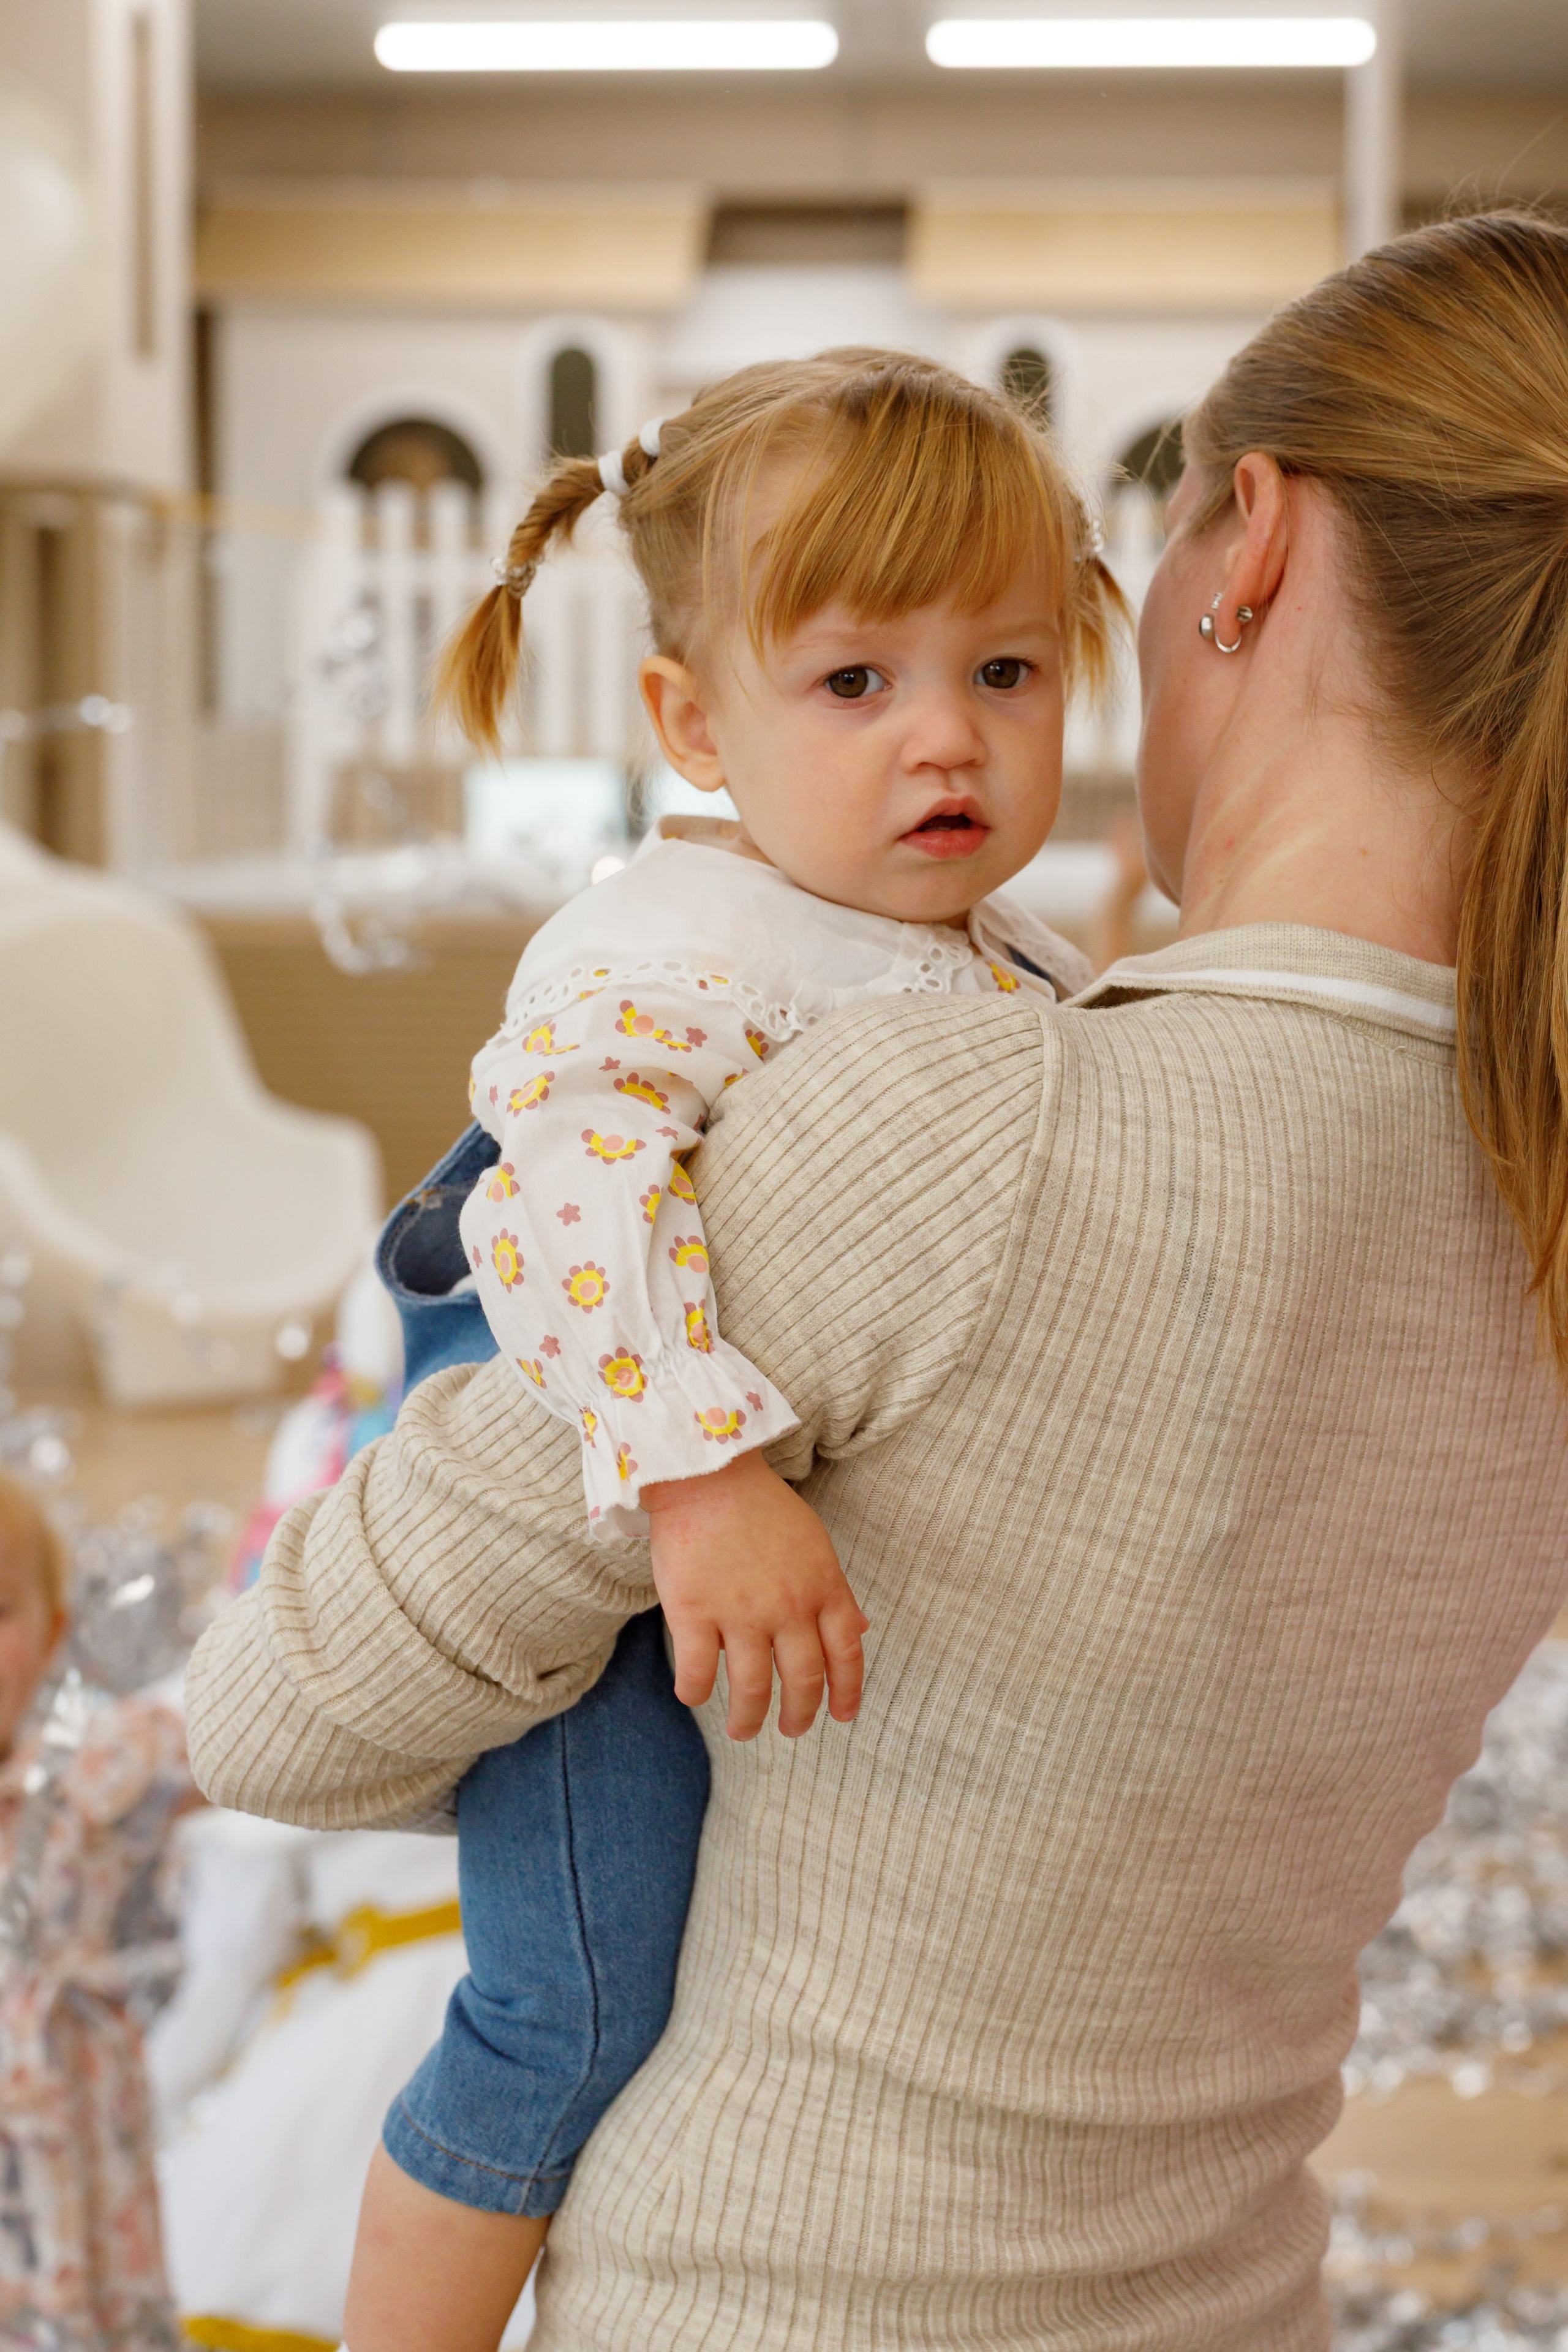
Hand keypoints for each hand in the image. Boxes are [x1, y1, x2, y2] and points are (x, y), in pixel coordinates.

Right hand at [643, 1452, 868, 1740]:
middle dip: (800, 1716)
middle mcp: (788, 1607)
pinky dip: (696, 1693)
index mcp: (823, 1588)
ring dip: (749, 1719)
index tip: (842, 1717)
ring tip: (743, 1730)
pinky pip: (698, 1673)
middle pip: (803, 1681)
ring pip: (752, 1690)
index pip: (847, 1655)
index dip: (847, 1693)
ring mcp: (740, 1612)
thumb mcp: (814, 1545)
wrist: (706, 1474)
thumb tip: (859, 1630)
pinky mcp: (693, 1612)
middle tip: (791, 1729)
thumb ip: (835, 1591)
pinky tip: (695, 1695)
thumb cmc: (761, 1508)